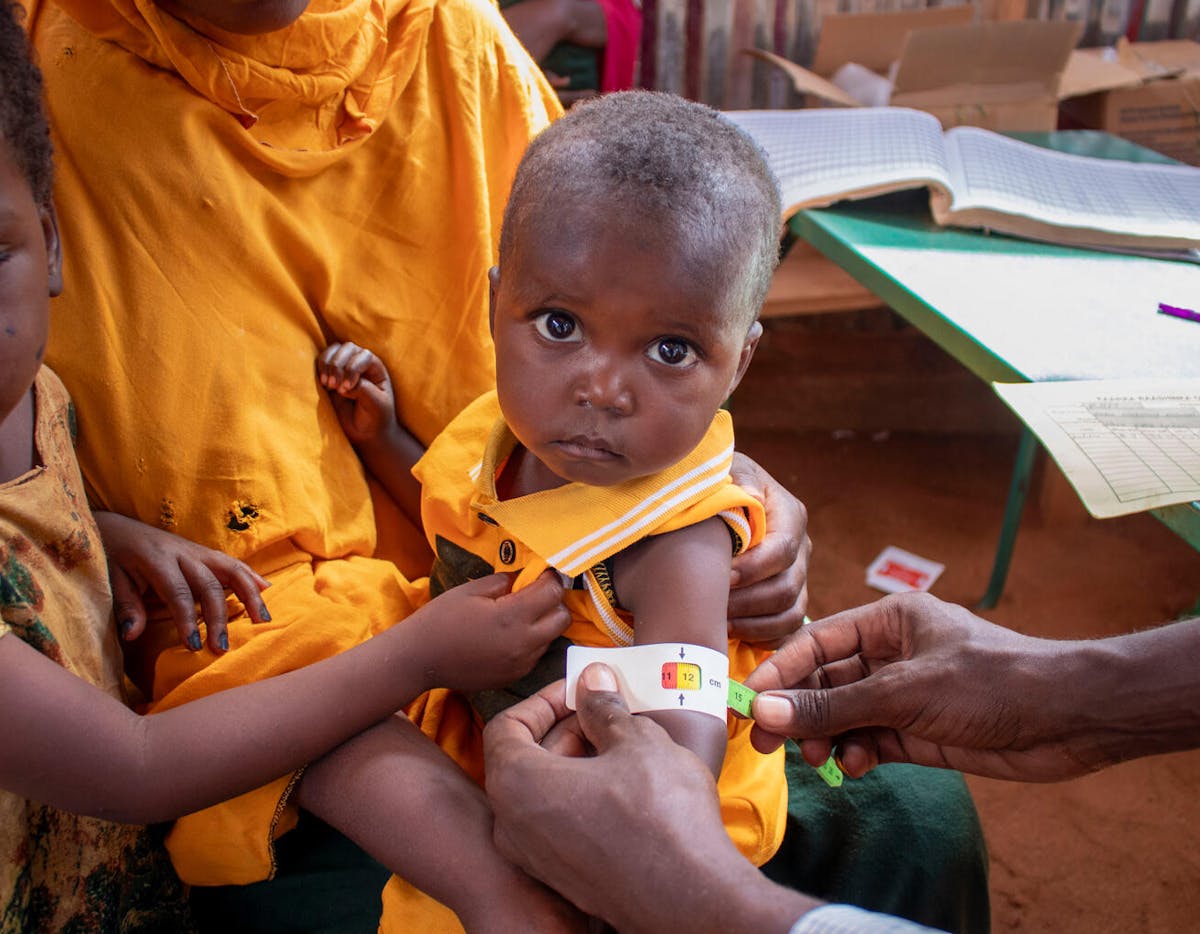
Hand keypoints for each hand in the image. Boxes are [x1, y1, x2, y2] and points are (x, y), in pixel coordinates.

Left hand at [94, 511, 270, 653]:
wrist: (119, 528)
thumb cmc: (114, 558)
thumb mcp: (112, 580)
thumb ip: (126, 606)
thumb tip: (131, 635)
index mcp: (157, 560)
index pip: (178, 592)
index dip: (188, 620)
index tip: (195, 646)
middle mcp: (183, 554)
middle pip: (209, 585)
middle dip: (219, 618)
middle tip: (223, 647)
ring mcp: (198, 551)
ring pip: (232, 570)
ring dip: (250, 595)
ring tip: (262, 621)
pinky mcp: (206, 553)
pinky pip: (234, 564)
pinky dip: (252, 577)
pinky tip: (268, 591)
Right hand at [316, 341, 397, 444]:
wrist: (366, 432)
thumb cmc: (376, 417)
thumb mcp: (376, 404)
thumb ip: (363, 390)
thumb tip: (343, 384)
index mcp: (376, 368)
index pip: (364, 356)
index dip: (353, 368)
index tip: (347, 387)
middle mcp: (361, 364)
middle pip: (348, 348)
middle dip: (338, 365)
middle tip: (335, 387)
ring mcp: (344, 368)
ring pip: (333, 351)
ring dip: (327, 364)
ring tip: (328, 385)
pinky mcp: (331, 376)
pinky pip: (322, 362)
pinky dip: (319, 368)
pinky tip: (322, 383)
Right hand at [407, 571, 570, 692]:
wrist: (419, 660)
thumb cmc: (440, 619)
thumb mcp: (471, 590)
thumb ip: (504, 581)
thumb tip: (524, 577)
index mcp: (513, 617)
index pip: (553, 592)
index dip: (551, 578)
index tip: (543, 572)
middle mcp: (524, 643)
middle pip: (562, 617)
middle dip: (554, 602)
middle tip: (534, 594)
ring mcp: (521, 663)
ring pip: (551, 637)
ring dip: (543, 623)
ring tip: (519, 615)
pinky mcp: (514, 676)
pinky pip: (536, 654)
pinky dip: (532, 641)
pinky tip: (508, 635)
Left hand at [484, 665, 817, 933]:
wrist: (692, 899)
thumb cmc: (660, 817)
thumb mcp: (637, 742)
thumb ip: (605, 708)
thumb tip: (592, 681)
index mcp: (517, 786)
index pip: (508, 726)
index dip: (545, 700)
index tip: (581, 690)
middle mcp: (513, 827)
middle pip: (526, 759)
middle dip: (568, 729)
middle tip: (611, 713)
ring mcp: (536, 860)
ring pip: (545, 793)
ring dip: (579, 763)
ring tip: (627, 747)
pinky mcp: (564, 879)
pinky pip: (560, 825)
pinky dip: (584, 797)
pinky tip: (629, 787)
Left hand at [727, 452, 810, 645]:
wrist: (714, 503)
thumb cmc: (718, 485)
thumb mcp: (728, 471)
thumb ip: (737, 479)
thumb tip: (748, 494)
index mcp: (790, 515)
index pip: (783, 550)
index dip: (754, 569)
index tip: (721, 578)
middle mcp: (800, 549)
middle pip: (787, 588)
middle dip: (748, 603)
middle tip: (712, 608)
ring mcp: (797, 577)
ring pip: (789, 615)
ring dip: (753, 624)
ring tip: (719, 624)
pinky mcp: (787, 601)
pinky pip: (784, 630)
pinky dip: (760, 637)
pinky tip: (731, 634)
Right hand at [742, 593, 1098, 781]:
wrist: (1067, 719)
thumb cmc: (991, 681)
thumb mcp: (904, 691)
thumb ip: (833, 705)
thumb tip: (768, 710)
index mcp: (888, 621)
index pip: (817, 642)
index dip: (781, 670)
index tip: (750, 699)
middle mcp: (891, 654)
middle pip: (824, 680)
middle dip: (797, 709)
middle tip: (768, 743)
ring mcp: (904, 694)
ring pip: (843, 714)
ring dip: (825, 736)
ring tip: (817, 758)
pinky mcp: (918, 732)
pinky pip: (868, 740)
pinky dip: (855, 753)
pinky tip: (856, 766)